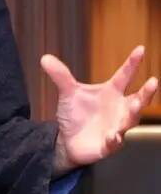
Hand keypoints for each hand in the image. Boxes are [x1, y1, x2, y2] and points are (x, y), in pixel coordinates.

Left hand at [41, 45, 157, 174]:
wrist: (67, 140)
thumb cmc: (75, 114)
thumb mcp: (68, 93)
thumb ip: (61, 76)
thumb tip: (44, 58)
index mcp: (111, 92)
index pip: (124, 76)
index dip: (132, 63)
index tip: (141, 49)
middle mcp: (119, 109)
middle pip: (138, 100)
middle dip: (147, 92)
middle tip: (153, 82)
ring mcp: (117, 127)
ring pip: (130, 120)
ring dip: (133, 113)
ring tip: (135, 104)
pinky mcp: (108, 144)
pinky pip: (114, 142)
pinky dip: (114, 138)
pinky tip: (113, 135)